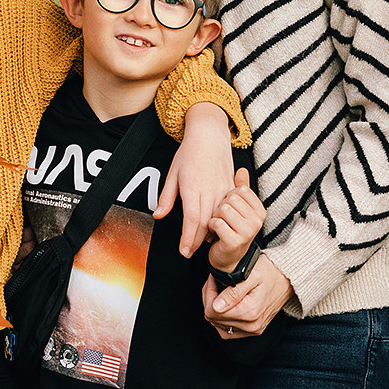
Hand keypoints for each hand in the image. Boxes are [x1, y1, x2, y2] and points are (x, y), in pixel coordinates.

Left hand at [160, 103, 233, 257]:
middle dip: (197, 242)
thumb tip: (158, 215)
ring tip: (199, 245)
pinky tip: (213, 229)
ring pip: (217, 219)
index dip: (188, 238)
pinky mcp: (230, 188)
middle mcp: (209, 190)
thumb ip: (166, 197)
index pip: (191, 219)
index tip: (184, 251)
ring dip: (208, 234)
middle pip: (205, 223)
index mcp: (192, 187)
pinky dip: (220, 222)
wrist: (209, 136)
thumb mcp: (173, 173)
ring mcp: (221, 189)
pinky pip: (226, 210)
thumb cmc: (189, 153)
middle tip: (188, 253)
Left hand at [202, 256, 292, 337]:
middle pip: (212, 319)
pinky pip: (228, 332)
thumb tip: (216, 307)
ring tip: (221, 293)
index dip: (208, 293)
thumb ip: (233, 293)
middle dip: (210, 299)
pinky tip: (226, 305)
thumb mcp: (250, 275)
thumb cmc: (269, 272)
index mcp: (249, 312)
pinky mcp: (253, 331)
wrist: (287, 279)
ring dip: (215, 309)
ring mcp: (253, 330)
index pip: (211, 311)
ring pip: (217, 325)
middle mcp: (251, 326)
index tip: (214, 279)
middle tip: (217, 282)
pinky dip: (222, 319)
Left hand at [203, 168, 265, 271]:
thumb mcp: (237, 207)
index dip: (229, 196)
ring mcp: (248, 232)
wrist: (227, 259)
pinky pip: (216, 223)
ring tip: (220, 225)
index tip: (230, 208)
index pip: (241, 190)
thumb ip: (241, 188)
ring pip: (223, 210)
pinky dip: (211, 226)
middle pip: (230, 199)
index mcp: (260, 210)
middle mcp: (257, 221)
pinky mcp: (235, 241)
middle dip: (221, 207)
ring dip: (215, 217)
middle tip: (223, 219)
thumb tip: (242, 170)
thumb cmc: (230, 229)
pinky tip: (216, 233)